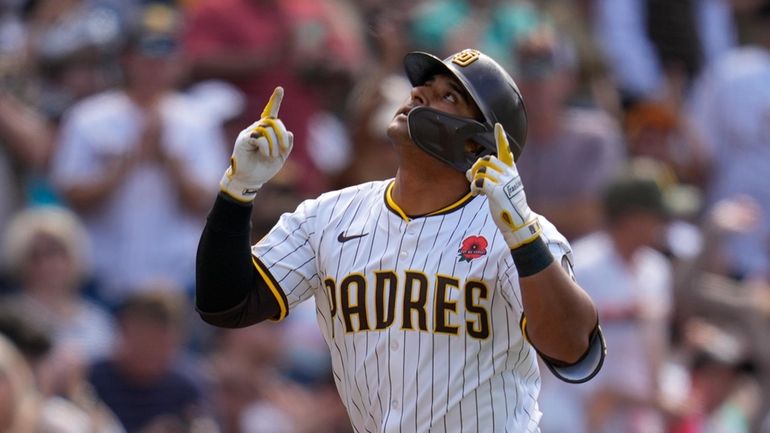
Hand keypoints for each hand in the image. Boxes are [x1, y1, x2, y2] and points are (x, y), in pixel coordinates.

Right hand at [220, 87, 293, 201]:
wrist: (250, 179)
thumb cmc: (265, 167)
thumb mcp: (281, 157)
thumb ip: (287, 145)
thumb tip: (290, 133)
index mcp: (267, 131)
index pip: (271, 112)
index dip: (275, 100)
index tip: (280, 89)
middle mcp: (258, 128)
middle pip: (273, 121)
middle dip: (282, 135)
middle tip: (284, 149)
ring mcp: (250, 133)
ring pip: (267, 129)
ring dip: (274, 145)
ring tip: (271, 156)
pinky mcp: (244, 140)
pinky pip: (259, 137)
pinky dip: (266, 147)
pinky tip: (264, 154)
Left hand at [466, 123, 540, 248]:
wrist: (518, 222)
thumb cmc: (508, 206)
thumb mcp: (501, 188)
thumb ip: (488, 178)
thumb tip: (468, 171)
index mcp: (511, 171)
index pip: (505, 151)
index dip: (501, 138)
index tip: (498, 126)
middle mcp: (509, 174)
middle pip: (486, 160)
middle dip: (476, 168)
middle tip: (474, 180)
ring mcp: (504, 182)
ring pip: (481, 171)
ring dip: (474, 180)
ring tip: (477, 190)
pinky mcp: (497, 192)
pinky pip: (479, 182)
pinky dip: (474, 187)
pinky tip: (477, 194)